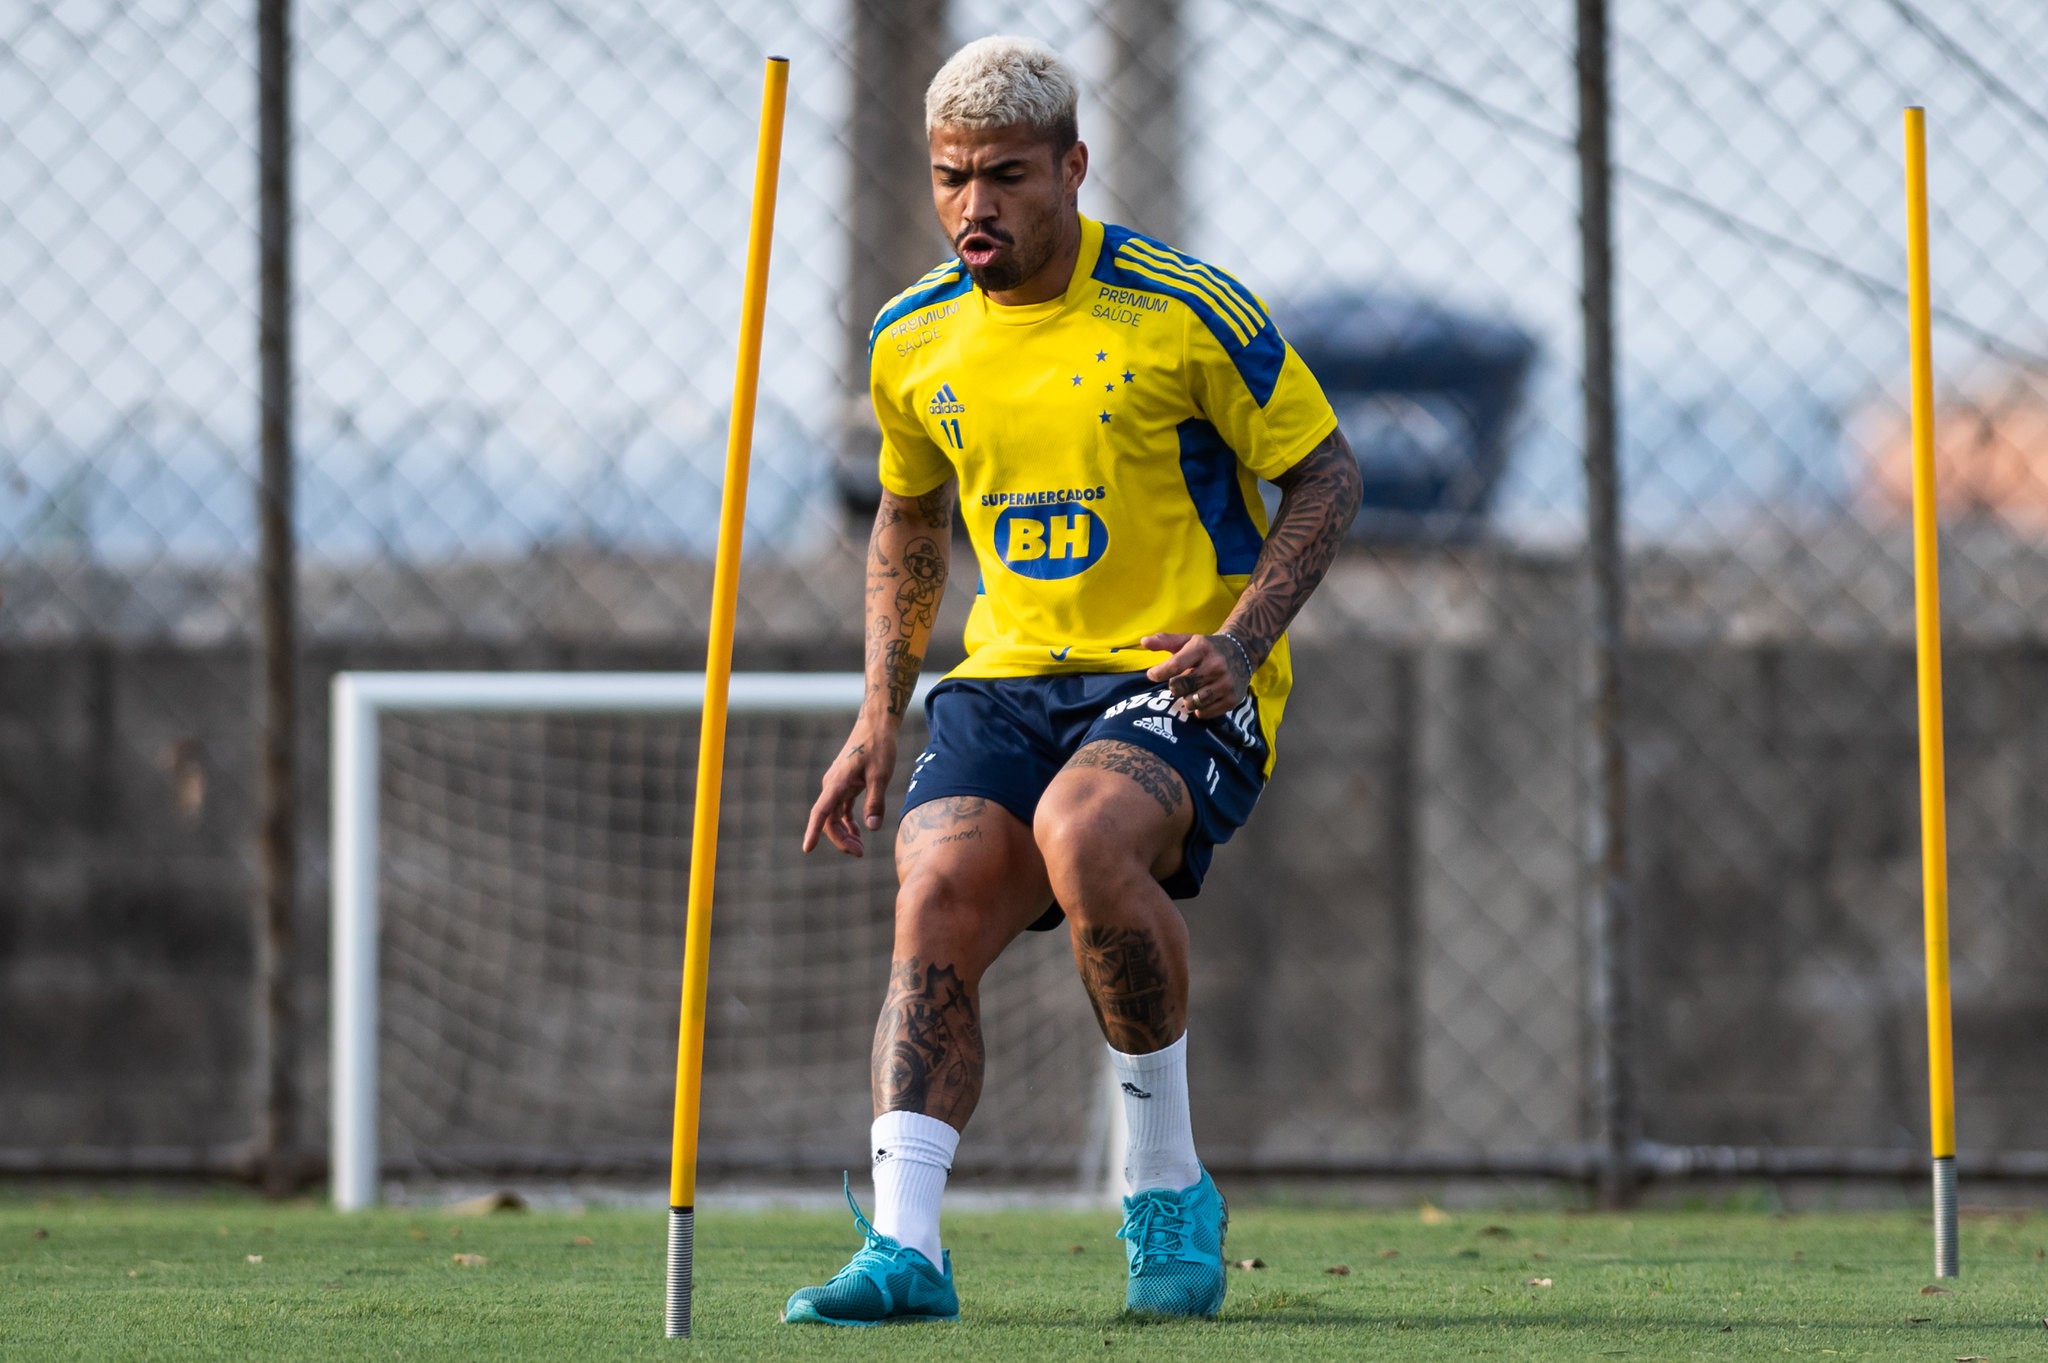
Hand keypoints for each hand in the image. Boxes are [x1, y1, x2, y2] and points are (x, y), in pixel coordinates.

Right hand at [803, 717, 899, 856]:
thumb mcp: (881, 775)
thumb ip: (875, 802)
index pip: (821, 812)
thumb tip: (872, 828)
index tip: (807, 849)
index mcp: (837, 782)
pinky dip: (848, 822)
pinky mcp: (846, 783)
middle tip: (859, 853)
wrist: (876, 723)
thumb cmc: (879, 746)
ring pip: (835, 815)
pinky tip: (858, 833)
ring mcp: (838, 784)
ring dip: (845, 833)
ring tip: (860, 848)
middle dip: (840, 839)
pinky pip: (842, 808)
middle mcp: (832, 785)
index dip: (813, 831)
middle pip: (829, 819)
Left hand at [1141, 631, 1253, 721]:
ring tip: (1190, 692)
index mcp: (1202, 648)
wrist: (1242, 652)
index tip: (1153, 675)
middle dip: (1174, 687)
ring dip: (1186, 700)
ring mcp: (1225, 683)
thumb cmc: (1207, 648)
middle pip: (1181, 687)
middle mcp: (1216, 665)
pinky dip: (1198, 710)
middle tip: (1178, 684)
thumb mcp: (1188, 640)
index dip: (1159, 673)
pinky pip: (1204, 714)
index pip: (1175, 665)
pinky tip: (1201, 699)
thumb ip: (1165, 641)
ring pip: (1191, 703)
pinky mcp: (1232, 699)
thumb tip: (1143, 641)